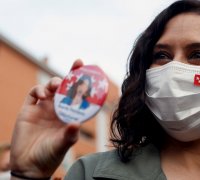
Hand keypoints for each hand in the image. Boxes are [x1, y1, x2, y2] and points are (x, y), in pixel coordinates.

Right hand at [10, 60, 83, 177]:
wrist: (29, 166)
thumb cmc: (50, 155)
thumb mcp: (62, 145)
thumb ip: (69, 135)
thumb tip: (76, 123)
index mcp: (70, 115)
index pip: (79, 96)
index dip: (84, 84)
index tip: (92, 72)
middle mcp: (58, 109)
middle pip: (66, 87)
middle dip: (72, 74)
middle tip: (78, 64)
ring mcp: (43, 108)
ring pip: (50, 87)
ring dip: (55, 82)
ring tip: (57, 85)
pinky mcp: (29, 110)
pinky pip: (34, 93)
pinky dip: (38, 90)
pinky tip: (43, 95)